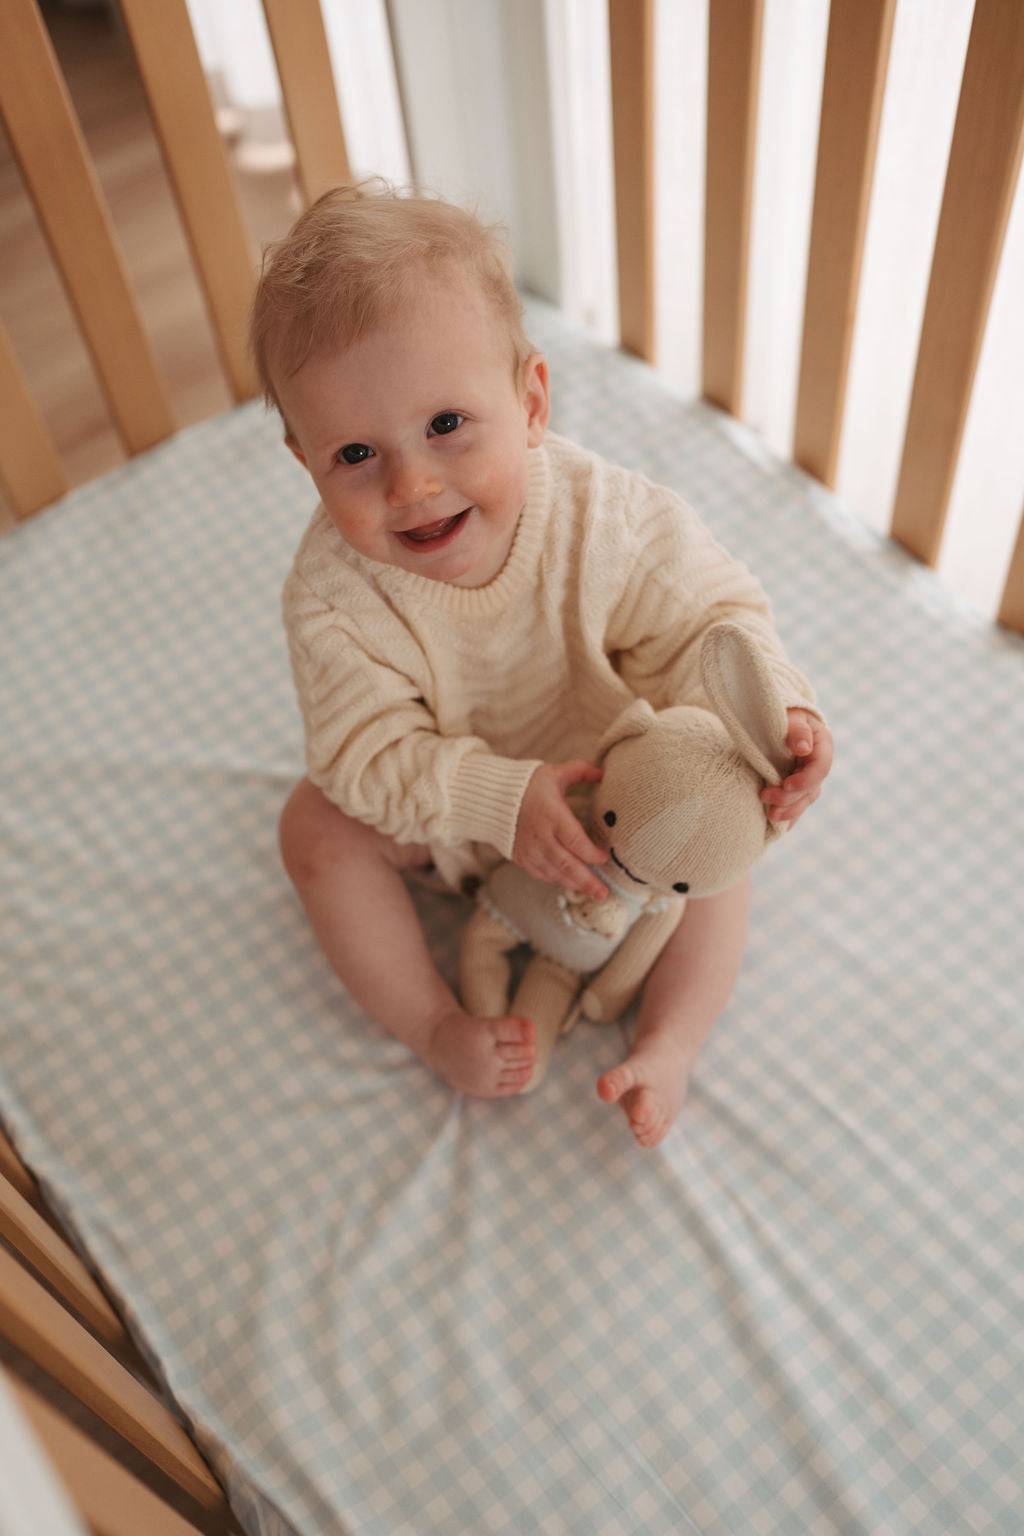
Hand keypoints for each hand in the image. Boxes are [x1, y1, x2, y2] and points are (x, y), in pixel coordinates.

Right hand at [513, 761, 608, 897]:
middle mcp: (540, 835)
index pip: (574, 840)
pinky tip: (571, 883)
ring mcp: (529, 849)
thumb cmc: (529, 784)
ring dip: (574, 884)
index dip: (590, 853)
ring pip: (555, 872)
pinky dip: (557, 880)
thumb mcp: (554, 773)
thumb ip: (581, 770)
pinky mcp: (522, 857)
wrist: (493, 799)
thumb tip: (604, 772)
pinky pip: (542, 874)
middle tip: (603, 892)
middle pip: (566, 863)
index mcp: (551, 814)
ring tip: (592, 892)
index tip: (603, 858)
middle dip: (586, 880)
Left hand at [760, 709, 832, 826]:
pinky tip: (778, 826)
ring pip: (804, 800)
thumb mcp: (792, 716)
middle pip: (811, 788)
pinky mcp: (797, 786)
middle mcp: (818, 765)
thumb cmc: (785, 713)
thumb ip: (797, 730)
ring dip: (789, 811)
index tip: (786, 784)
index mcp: (822, 746)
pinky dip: (789, 815)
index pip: (820, 768)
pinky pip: (796, 804)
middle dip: (790, 798)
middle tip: (765, 798)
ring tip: (770, 816)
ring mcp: (808, 777)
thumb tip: (803, 748)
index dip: (805, 779)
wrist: (780, 717)